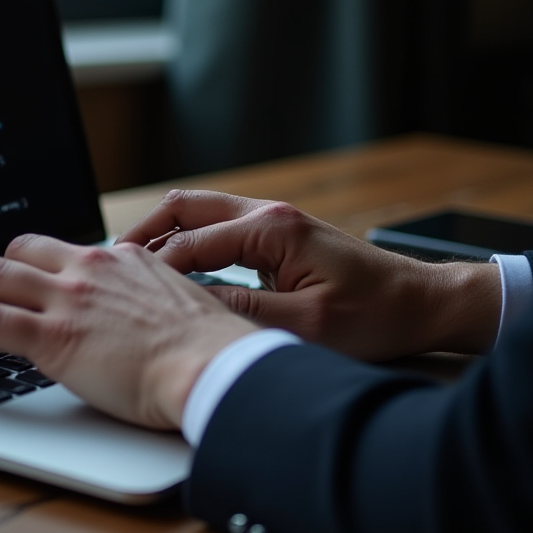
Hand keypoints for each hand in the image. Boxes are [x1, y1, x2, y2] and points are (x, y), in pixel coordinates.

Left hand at [0, 234, 256, 428]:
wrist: (216, 367)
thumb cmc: (209, 349)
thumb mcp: (178, 303)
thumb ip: (146, 300)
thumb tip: (136, 317)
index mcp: (120, 258)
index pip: (58, 249)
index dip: (27, 268)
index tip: (15, 287)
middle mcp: (89, 267)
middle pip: (16, 251)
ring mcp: (69, 298)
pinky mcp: (54, 336)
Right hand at [117, 190, 502, 359]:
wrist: (421, 302)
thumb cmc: (374, 314)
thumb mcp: (306, 324)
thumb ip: (243, 312)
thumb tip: (185, 307)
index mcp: (271, 228)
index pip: (191, 241)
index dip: (152, 266)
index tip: (121, 288)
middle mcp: (267, 214)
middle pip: (185, 208)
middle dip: (144, 232)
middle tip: (111, 262)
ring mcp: (271, 221)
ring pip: (198, 214)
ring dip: (163, 235)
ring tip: (131, 266)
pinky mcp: (275, 236)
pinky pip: (216, 229)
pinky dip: (187, 243)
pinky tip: (173, 271)